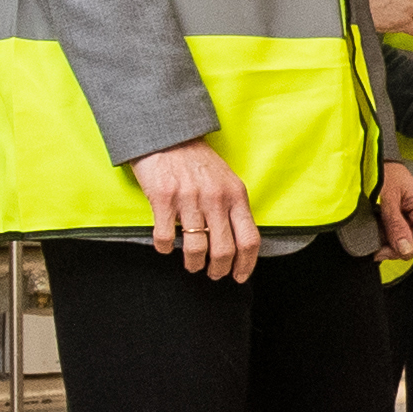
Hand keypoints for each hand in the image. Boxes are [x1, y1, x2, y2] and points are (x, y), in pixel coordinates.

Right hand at [131, 140, 259, 281]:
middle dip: (219, 270)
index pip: (249, 239)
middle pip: (224, 250)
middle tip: (213, 274)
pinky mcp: (163, 199)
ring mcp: (189, 199)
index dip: (246, 264)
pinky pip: (165, 237)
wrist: (168, 135)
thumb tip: (239, 242)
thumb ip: (234, 207)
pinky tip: (166, 247)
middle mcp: (215, 198)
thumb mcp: (227, 180)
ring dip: (194, 264)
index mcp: (236, 195)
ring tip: (192, 265)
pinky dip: (165, 248)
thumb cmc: (198, 162)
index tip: (239, 276)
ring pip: (196, 248)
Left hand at [376, 160, 412, 259]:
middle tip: (378, 249)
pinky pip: (403, 234)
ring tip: (376, 241)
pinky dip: (390, 238)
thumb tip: (405, 249)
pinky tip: (380, 235)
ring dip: (392, 244)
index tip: (384, 251)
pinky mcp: (406, 216)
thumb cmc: (383, 171)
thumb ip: (396, 224)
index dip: (404, 250)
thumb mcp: (387, 198)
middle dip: (397, 249)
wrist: (376, 159)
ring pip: (409, 242)